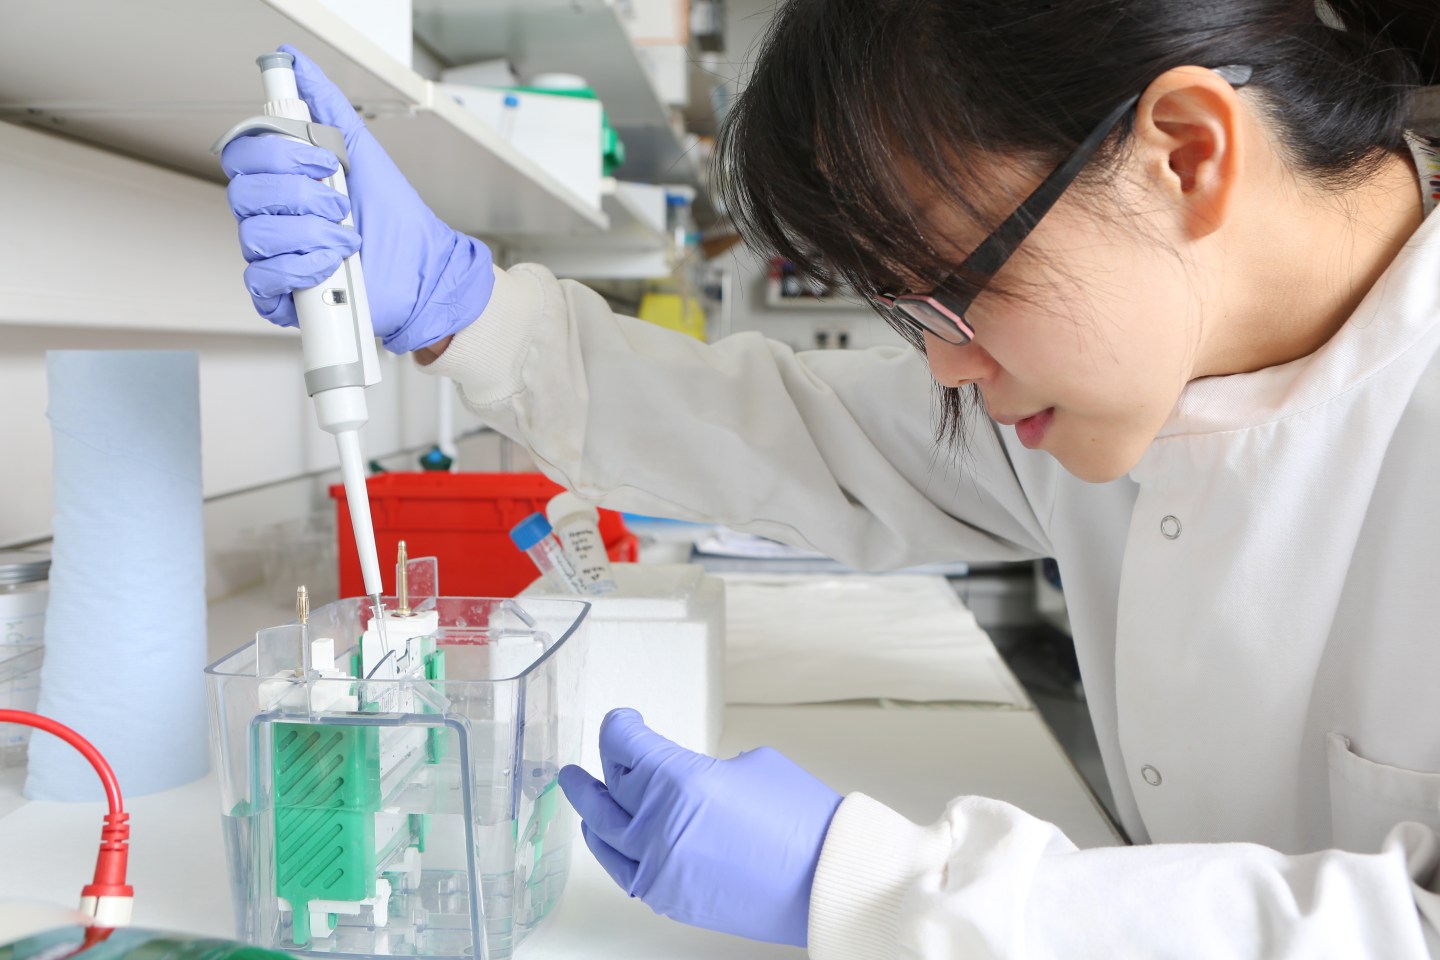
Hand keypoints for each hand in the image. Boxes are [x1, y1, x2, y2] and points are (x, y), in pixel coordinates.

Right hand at [221, 45, 493, 353]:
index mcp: (281, 182)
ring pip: (254, 235)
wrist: (422, 269)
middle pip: (244, 193)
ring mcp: (274, 255)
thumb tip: (299, 64)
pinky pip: (262, 279)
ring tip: (347, 237)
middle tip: (340, 203)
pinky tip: (331, 265)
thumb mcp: (362, 151)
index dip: (278, 153)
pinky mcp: (280, 294)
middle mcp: (272, 217)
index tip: (323, 159)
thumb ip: (327, 107)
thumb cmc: (394, 217)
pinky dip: (302, 269)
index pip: (244, 155)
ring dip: (311, 234)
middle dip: (301, 195)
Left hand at [558, 708, 842, 946]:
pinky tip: (604, 838)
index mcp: (678, 781)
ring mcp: (659, 867)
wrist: (825, 881)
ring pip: (604, 831)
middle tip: (605, 752)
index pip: (624, 744)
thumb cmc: (801, 822)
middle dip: (605, 762)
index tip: (622, 720)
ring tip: (581, 790)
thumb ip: (701, 768)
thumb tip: (681, 777)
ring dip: (590, 807)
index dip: (619, 726)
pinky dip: (609, 849)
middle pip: (610, 785)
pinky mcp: (668, 897)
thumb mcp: (750, 765)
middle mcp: (658, 825)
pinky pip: (623, 869)